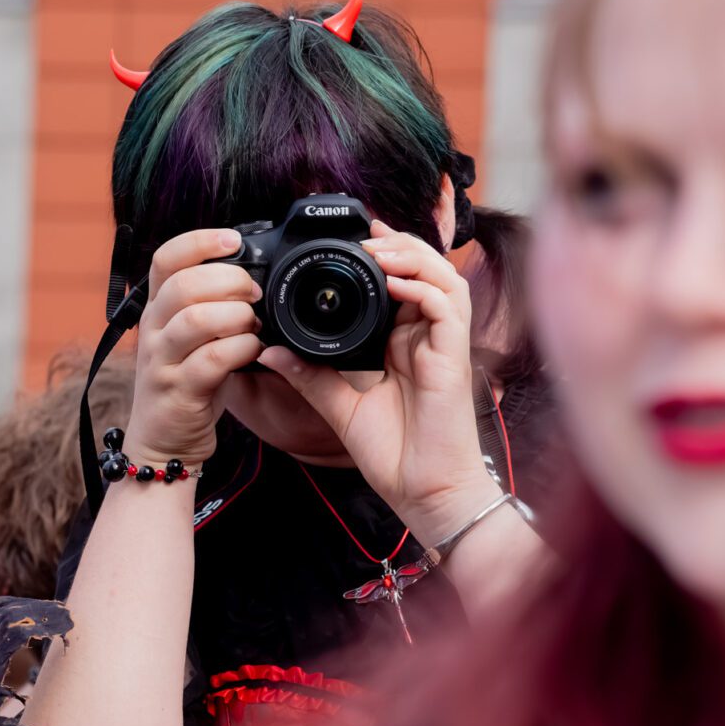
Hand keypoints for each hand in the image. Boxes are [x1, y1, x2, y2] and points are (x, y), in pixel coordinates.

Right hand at [126, 229, 264, 469]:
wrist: (163, 442)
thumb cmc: (186, 382)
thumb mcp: (190, 337)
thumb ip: (209, 304)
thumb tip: (250, 274)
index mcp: (156, 309)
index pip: (166, 259)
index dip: (199, 241)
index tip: (233, 240)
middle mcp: (153, 330)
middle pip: (184, 284)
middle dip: (229, 280)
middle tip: (255, 293)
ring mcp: (161, 361)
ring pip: (196, 319)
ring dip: (236, 316)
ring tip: (254, 325)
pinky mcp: (178, 391)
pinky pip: (211, 360)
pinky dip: (241, 349)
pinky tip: (254, 351)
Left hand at [258, 220, 498, 543]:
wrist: (422, 492)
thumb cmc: (391, 451)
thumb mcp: (336, 405)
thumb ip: (307, 374)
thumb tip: (269, 350)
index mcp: (403, 341)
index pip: (400, 281)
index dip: (382, 254)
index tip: (348, 238)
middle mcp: (427, 336)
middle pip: (425, 268)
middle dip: (397, 243)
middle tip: (364, 232)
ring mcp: (443, 344)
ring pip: (443, 277)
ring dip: (411, 255)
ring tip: (376, 247)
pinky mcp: (455, 357)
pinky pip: (447, 307)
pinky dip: (422, 288)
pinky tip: (394, 283)